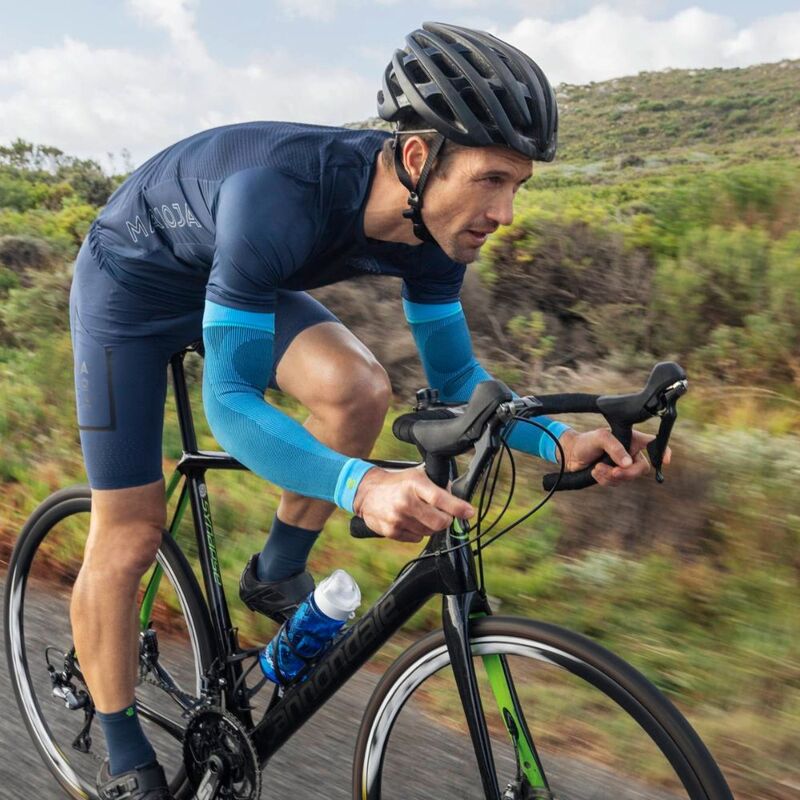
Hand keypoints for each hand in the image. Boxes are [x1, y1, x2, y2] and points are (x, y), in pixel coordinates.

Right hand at [352, 465, 475, 541]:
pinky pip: (417, 538)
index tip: (469, 512)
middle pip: (439, 522)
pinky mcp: (391, 531)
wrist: (366, 491)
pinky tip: (411, 521)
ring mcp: (398, 518)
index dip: (458, 507)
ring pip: (429, 532)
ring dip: (432, 526)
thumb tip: (458, 501)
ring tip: (422, 515)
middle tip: (445, 514)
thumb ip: (437, 486)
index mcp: (414, 484)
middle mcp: (406, 501)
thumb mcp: (416, 476)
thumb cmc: (396, 483)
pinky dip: (419, 532)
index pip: (440, 498)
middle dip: (447, 520)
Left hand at [557, 429, 671, 487]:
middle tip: (613, 472)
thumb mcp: (599, 438)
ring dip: (611, 476)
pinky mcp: (614, 476)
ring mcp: (623, 466)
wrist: (570, 455)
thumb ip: (614, 447)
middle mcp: (631, 453)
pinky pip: (616, 484)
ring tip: (596, 468)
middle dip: (627, 473)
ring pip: (628, 478)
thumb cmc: (586, 441)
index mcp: (632, 439)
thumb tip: (627, 463)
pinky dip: (605, 480)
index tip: (666, 461)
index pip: (653, 443)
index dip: (663, 451)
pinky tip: (594, 472)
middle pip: (642, 468)